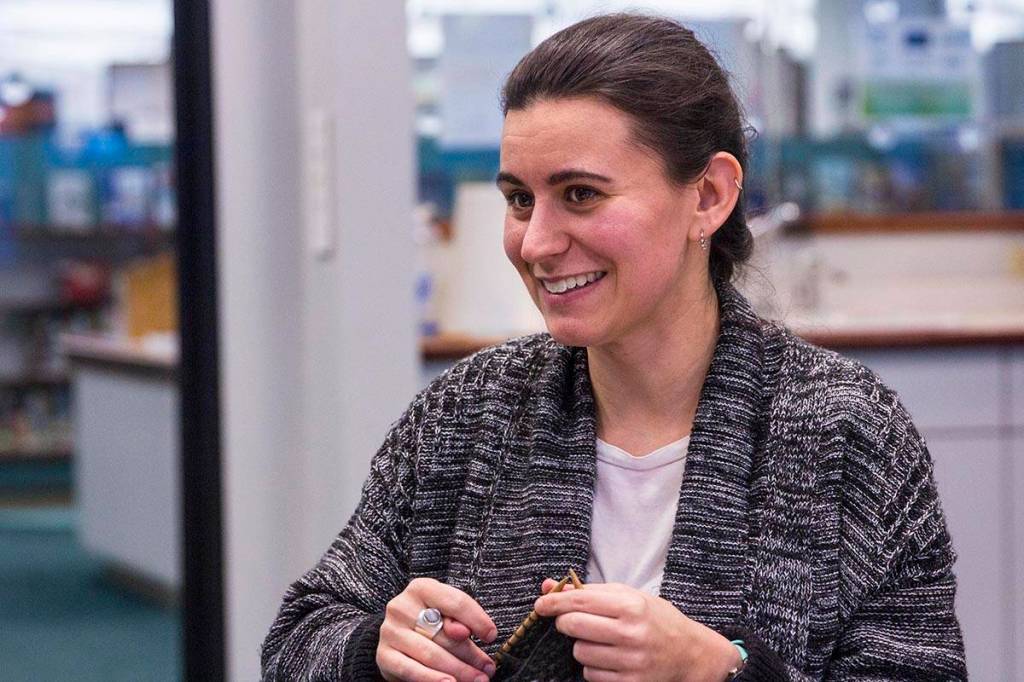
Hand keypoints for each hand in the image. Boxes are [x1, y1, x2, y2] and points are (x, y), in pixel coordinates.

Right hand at [377, 577, 497, 681]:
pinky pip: (411, 670)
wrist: (398, 635)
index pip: (455, 602)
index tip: (492, 636)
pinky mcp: (384, 656)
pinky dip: (432, 679)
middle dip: (471, 654)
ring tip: (477, 679)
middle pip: (444, 633)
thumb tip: (464, 632)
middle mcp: (401, 607)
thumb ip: (458, 619)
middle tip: (487, 669)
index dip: (477, 620)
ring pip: (430, 654)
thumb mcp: (445, 612)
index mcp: (421, 588)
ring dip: (458, 670)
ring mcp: (390, 631)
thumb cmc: (430, 621)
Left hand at [533, 579, 741, 681]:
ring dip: (581, 646)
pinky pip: (591, 675)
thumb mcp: (628, 596)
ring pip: (580, 653)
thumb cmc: (655, 619)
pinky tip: (607, 658)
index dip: (553, 602)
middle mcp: (631, 633)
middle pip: (574, 627)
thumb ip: (589, 591)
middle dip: (564, 623)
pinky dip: (592, 667)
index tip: (540, 604)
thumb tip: (549, 586)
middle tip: (569, 621)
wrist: (690, 653)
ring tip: (598, 641)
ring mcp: (631, 661)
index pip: (579, 601)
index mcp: (630, 606)